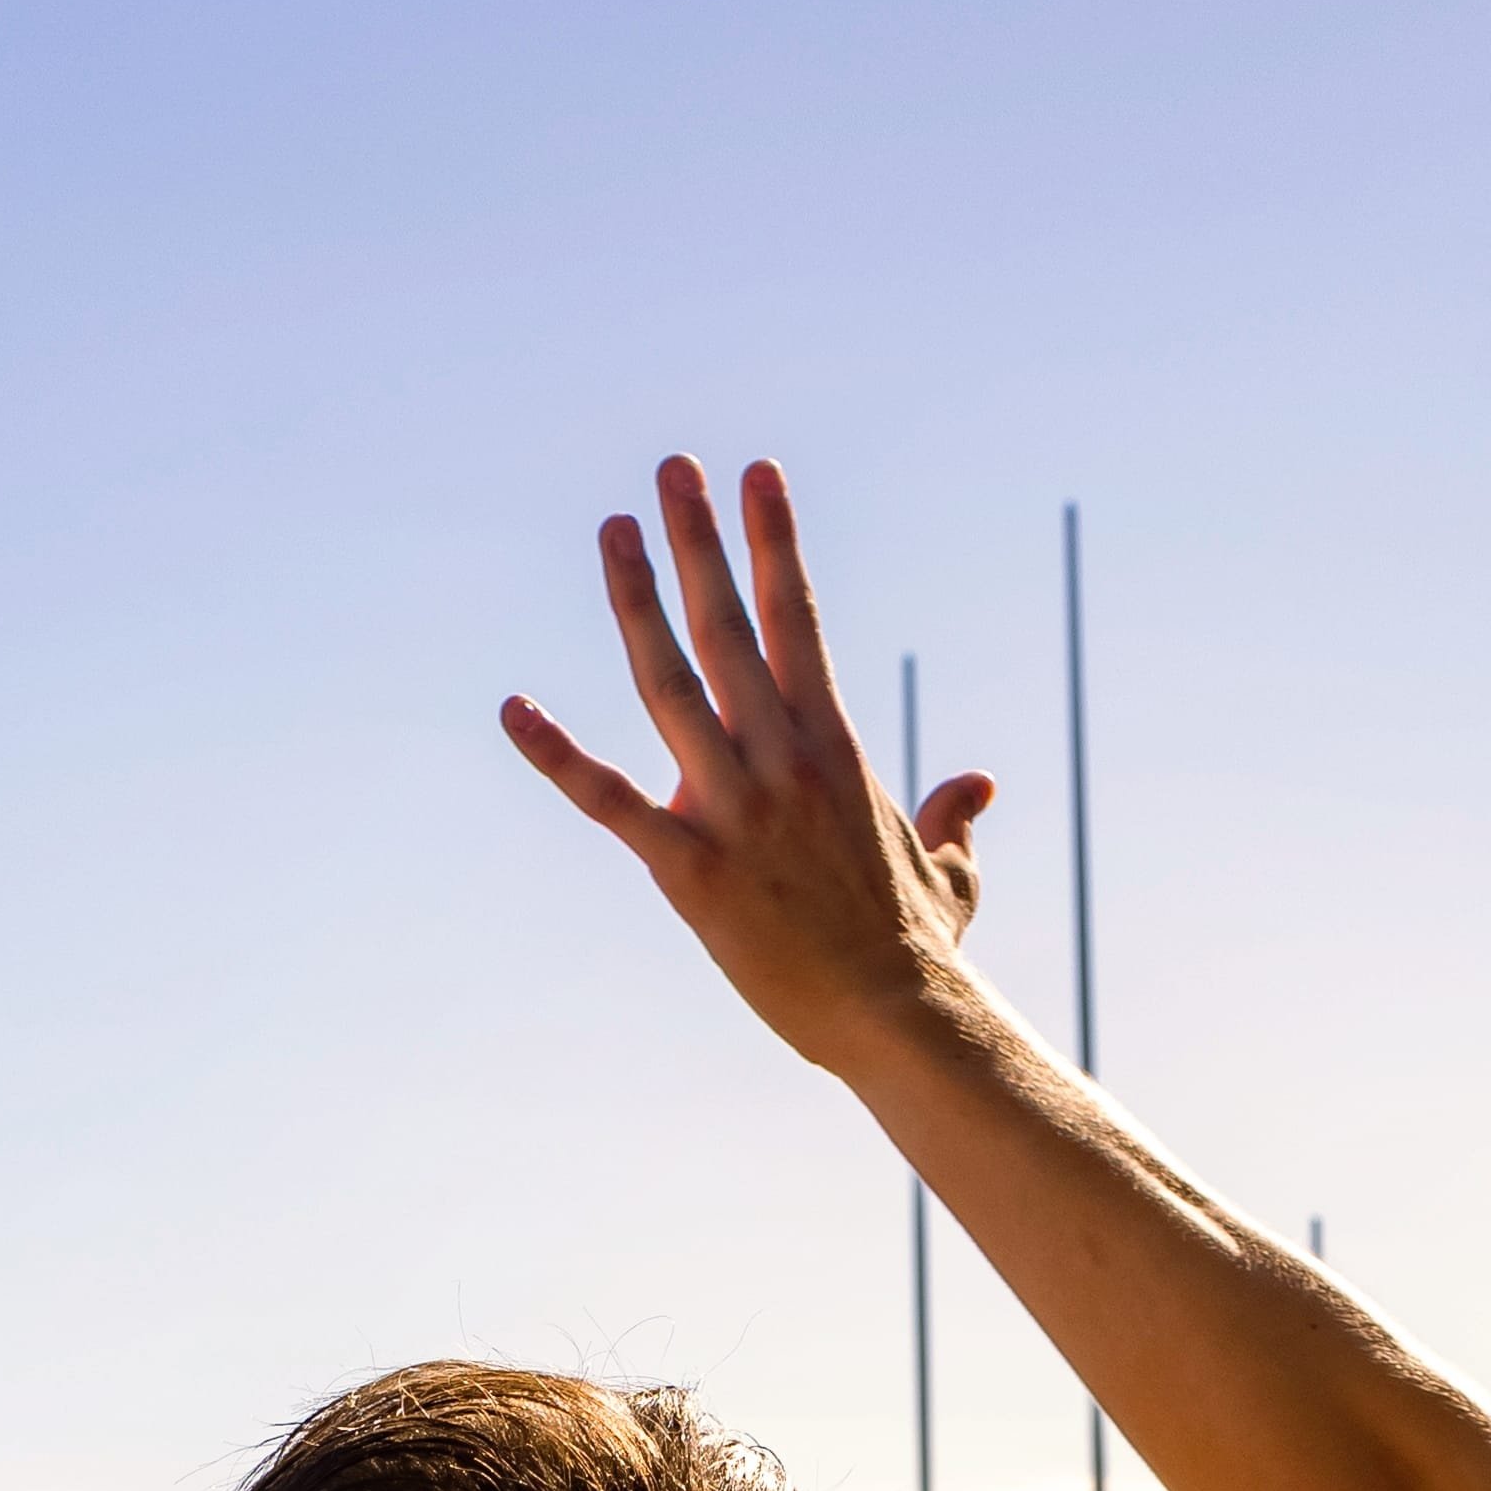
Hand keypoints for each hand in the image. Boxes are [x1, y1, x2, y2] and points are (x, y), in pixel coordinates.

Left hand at [501, 457, 993, 1079]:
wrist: (900, 1021)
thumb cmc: (923, 954)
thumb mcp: (951, 873)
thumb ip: (954, 820)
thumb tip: (977, 784)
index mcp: (835, 747)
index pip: (798, 619)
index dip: (774, 541)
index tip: (756, 475)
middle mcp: (782, 759)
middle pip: (730, 625)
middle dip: (700, 540)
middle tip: (673, 468)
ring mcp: (734, 809)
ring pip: (670, 684)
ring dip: (637, 600)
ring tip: (614, 530)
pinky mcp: (689, 870)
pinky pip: (607, 801)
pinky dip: (556, 753)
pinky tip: (514, 707)